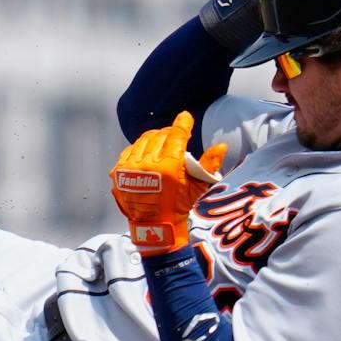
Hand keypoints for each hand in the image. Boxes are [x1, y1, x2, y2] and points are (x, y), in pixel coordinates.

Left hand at [109, 111, 226, 254]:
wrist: (154, 224)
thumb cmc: (178, 205)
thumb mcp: (197, 186)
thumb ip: (209, 165)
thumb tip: (221, 145)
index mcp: (169, 167)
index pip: (176, 136)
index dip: (182, 124)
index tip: (186, 116)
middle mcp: (148, 164)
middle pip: (159, 135)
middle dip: (170, 132)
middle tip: (176, 134)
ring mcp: (130, 167)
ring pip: (143, 140)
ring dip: (154, 137)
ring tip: (162, 140)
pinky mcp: (118, 171)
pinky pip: (130, 150)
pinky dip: (140, 148)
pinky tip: (147, 151)